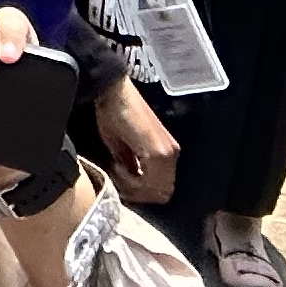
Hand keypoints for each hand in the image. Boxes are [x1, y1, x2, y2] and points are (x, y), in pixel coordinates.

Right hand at [94, 76, 180, 204]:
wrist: (114, 92)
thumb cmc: (115, 112)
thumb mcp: (121, 146)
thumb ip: (130, 168)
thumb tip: (129, 187)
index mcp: (166, 153)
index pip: (161, 190)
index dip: (139, 194)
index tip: (121, 184)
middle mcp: (171, 155)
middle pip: (161, 194)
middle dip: (137, 194)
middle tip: (119, 182)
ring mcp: (167, 153)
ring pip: (157, 191)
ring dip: (133, 188)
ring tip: (117, 171)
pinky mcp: (158, 151)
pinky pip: (149, 181)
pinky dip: (131, 180)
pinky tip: (118, 165)